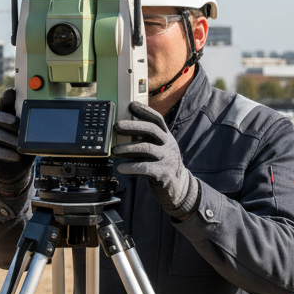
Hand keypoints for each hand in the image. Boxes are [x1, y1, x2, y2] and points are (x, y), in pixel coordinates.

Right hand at [0, 88, 34, 196]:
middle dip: (4, 118)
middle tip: (16, 123)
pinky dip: (4, 153)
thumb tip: (44, 120)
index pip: (4, 106)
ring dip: (8, 139)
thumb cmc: (22, 151)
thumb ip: (32, 129)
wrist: (15, 173)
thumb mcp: (29, 139)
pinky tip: (15, 156)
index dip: (6, 98)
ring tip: (19, 145)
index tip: (11, 91)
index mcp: (6, 120)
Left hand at [113, 101, 198, 218]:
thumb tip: (121, 128)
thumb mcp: (157, 149)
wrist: (178, 188)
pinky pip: (146, 168)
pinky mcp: (164, 174)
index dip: (145, 111)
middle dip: (133, 126)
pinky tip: (120, 168)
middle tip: (116, 126)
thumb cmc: (160, 165)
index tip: (130, 105)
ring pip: (147, 148)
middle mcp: (169, 145)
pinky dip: (132, 167)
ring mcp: (168, 159)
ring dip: (128, 148)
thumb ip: (145, 139)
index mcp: (166, 136)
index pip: (157, 119)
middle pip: (151, 130)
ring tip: (114, 151)